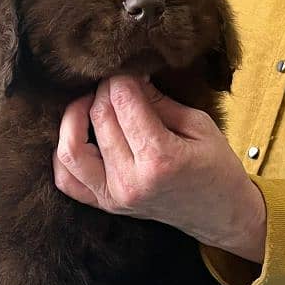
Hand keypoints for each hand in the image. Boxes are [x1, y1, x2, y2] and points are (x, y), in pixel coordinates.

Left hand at [53, 75, 266, 262]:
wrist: (220, 214)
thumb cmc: (216, 168)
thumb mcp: (198, 125)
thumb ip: (158, 101)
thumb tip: (128, 77)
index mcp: (160, 159)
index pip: (124, 101)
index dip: (124, 77)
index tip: (132, 70)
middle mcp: (131, 180)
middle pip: (98, 118)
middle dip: (105, 90)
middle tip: (118, 83)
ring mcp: (113, 196)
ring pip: (71, 148)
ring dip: (74, 117)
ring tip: (92, 103)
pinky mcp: (105, 204)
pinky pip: (66, 180)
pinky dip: (64, 154)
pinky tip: (78, 135)